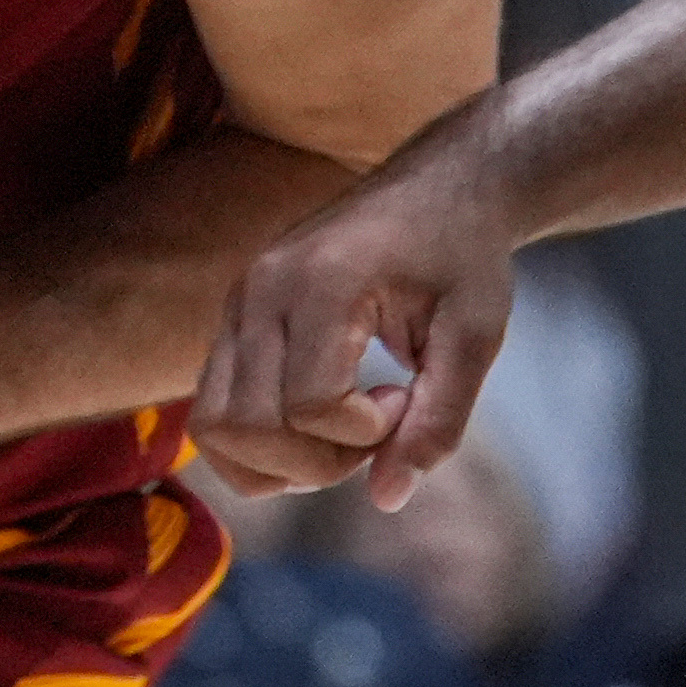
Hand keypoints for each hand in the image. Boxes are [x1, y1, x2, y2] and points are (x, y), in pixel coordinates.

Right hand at [191, 128, 516, 508]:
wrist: (436, 187)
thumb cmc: (461, 256)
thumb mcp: (474, 336)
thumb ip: (439, 419)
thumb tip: (387, 498)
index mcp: (321, 280)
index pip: (311, 405)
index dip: (365, 433)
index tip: (406, 399)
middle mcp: (260, 289)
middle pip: (250, 427)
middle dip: (319, 463)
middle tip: (377, 428)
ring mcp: (237, 303)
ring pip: (212, 428)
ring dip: (277, 463)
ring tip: (340, 433)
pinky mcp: (233, 319)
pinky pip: (211, 411)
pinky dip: (256, 445)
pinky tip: (319, 422)